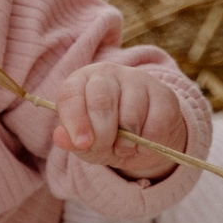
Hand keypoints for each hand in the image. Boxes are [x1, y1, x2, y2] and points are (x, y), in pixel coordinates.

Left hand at [53, 62, 186, 179]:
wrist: (145, 137)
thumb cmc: (108, 135)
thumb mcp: (87, 143)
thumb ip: (72, 141)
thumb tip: (60, 138)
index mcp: (81, 81)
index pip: (71, 94)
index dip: (75, 121)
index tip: (82, 143)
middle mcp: (107, 74)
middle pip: (101, 101)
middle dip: (103, 134)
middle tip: (108, 148)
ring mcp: (138, 80)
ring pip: (130, 114)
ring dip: (127, 143)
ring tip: (125, 147)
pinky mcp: (163, 94)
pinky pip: (155, 125)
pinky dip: (147, 144)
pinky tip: (143, 143)